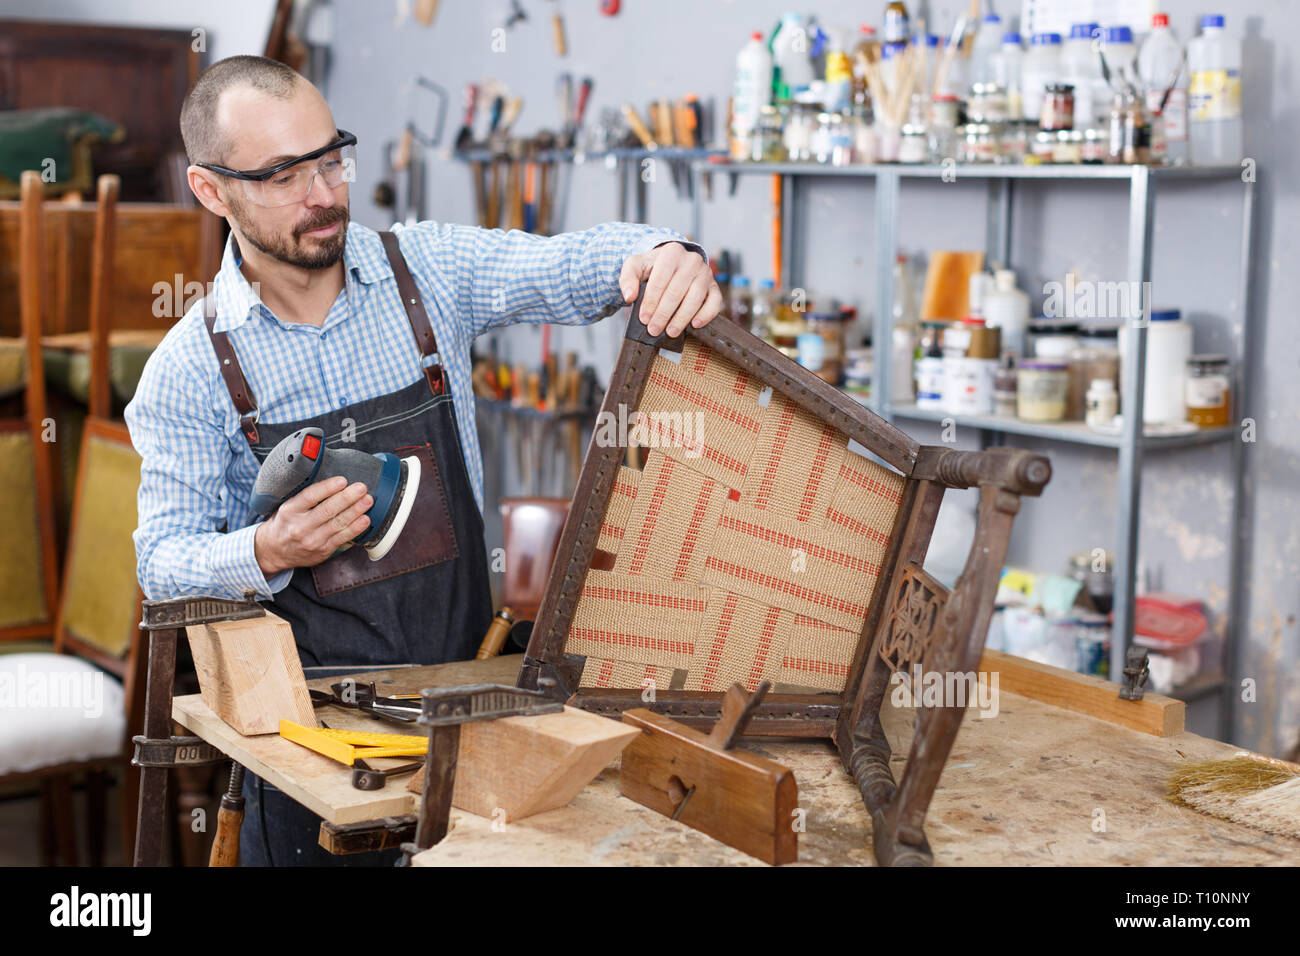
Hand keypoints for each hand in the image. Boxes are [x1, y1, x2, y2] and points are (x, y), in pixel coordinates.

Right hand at [254, 476, 372, 576]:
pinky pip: (342, 538)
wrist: (275, 551)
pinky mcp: (323, 550)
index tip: (342, 480)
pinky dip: (355, 528)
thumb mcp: (287, 506)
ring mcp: (312, 540)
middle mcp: (300, 526)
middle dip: (347, 498)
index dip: (327, 488)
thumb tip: (332, 478)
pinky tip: (365, 520)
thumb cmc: (285, 523)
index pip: (309, 497)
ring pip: (337, 524)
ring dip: (355, 511)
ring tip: (368, 500)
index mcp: (290, 510)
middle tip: (361, 488)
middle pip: (327, 510)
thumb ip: (305, 497)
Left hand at [618, 242, 723, 337]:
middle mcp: (692, 260)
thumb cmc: (653, 267)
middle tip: (654, 330)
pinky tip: (695, 325)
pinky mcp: (714, 286)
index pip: (660, 280)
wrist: (673, 263)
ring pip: (695, 298)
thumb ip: (628, 278)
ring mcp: (705, 273)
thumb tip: (629, 296)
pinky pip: (714, 302)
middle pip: (676, 291)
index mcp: (671, 252)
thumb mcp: (635, 266)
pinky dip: (706, 314)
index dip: (651, 302)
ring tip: (670, 332)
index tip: (644, 318)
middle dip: (663, 314)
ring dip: (682, 318)